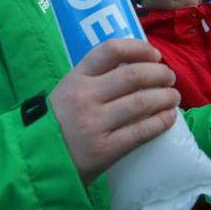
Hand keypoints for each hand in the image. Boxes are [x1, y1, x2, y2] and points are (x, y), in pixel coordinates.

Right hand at [49, 39, 179, 185]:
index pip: (111, 50)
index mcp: (76, 77)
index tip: (154, 54)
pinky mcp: (105, 150)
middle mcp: (85, 96)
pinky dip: (161, 122)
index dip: (139, 48)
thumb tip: (138, 66)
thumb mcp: (67, 90)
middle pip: (133, 75)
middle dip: (159, 74)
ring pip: (141, 102)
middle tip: (169, 77)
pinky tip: (169, 117)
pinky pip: (141, 132)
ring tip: (173, 97)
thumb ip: (95, 78)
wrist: (37, 161)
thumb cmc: (58, 122)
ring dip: (165, 97)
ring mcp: (95, 124)